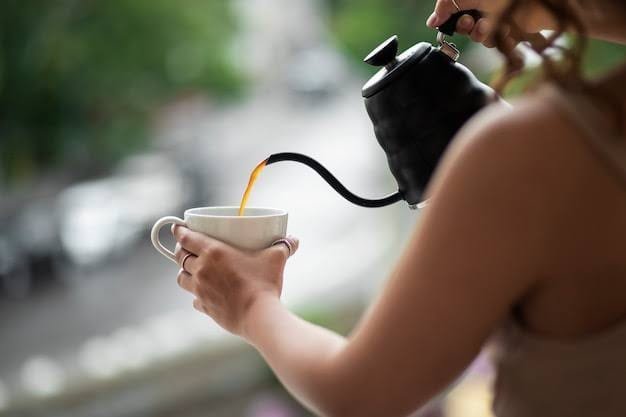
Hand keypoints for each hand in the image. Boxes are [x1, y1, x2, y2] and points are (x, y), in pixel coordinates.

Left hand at [171, 225, 298, 335]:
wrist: (259, 316)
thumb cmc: (264, 284)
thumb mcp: (276, 259)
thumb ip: (283, 246)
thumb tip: (294, 240)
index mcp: (213, 252)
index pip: (187, 238)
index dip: (180, 231)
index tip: (178, 228)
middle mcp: (201, 270)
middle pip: (180, 257)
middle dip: (181, 250)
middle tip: (187, 247)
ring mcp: (200, 290)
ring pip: (181, 278)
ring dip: (184, 272)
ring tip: (192, 270)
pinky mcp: (204, 307)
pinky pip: (193, 299)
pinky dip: (196, 295)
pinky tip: (205, 293)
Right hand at [426, 0, 554, 47]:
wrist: (540, 3)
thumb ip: (446, 5)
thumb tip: (432, 21)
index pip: (452, 8)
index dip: (447, 17)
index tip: (445, 21)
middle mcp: (485, 5)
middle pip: (463, 25)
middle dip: (465, 27)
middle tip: (470, 22)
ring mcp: (499, 17)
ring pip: (479, 36)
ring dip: (482, 34)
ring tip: (491, 26)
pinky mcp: (511, 31)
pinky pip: (496, 43)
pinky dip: (500, 40)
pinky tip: (506, 31)